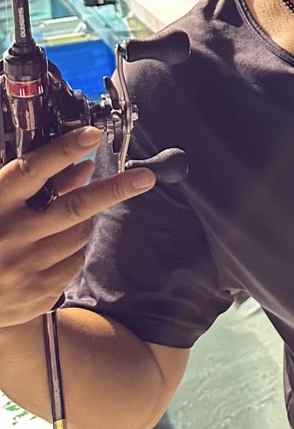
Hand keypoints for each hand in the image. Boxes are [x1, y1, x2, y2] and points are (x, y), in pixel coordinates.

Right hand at [0, 127, 153, 328]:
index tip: (91, 136)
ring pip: (79, 234)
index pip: (32, 172)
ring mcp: (25, 268)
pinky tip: (50, 253)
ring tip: (58, 224)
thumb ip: (36, 187)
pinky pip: (74, 262)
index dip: (63, 151)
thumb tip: (83, 168)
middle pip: (74, 207)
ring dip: (82, 222)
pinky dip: (72, 252)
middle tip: (144, 178)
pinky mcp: (38, 293)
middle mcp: (10, 236)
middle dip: (114, 190)